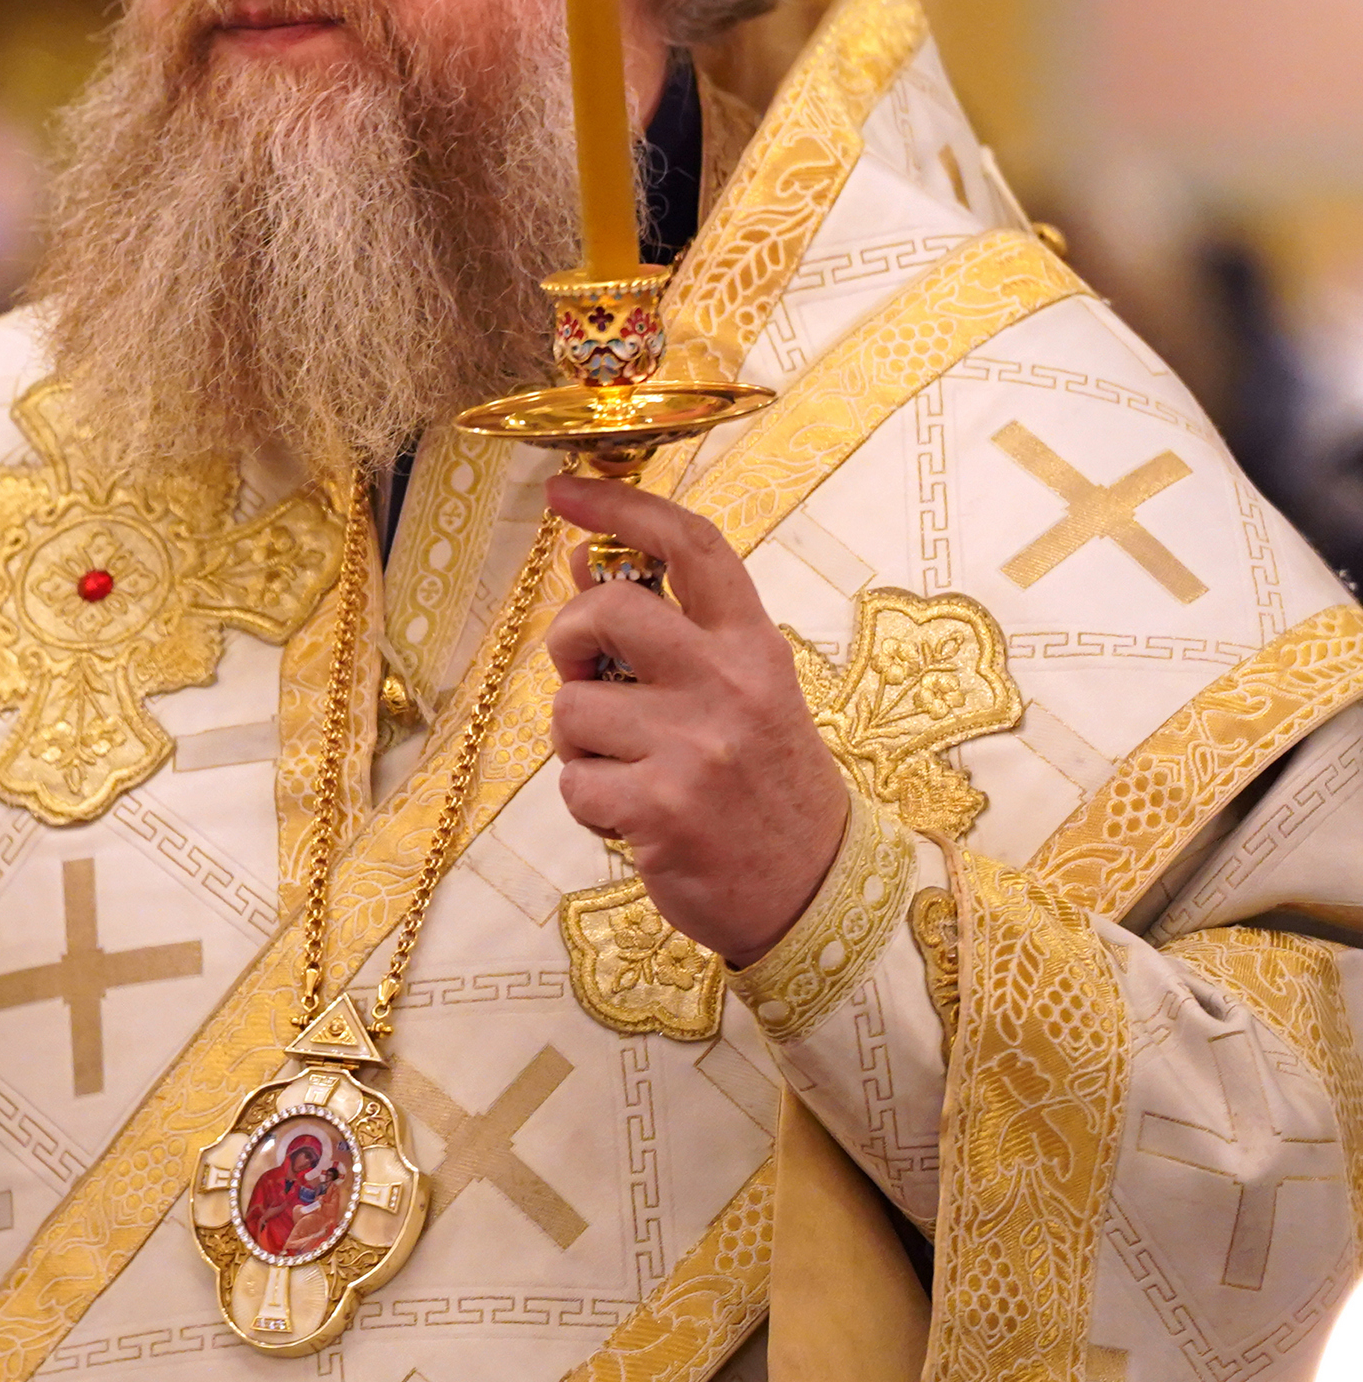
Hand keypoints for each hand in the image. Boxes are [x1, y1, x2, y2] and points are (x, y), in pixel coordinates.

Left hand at [541, 477, 849, 963]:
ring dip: (580, 743)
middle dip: (570, 639)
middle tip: (588, 677)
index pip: (692, 547)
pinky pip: (572, 782)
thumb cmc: (763, 784)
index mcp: (754, 647)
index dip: (622, 506)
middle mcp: (729, 685)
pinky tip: (634, 817)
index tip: (565, 489)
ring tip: (633, 770)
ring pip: (570, 707)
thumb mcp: (738, 693)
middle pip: (606, 609)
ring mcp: (695, 746)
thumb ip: (667, 630)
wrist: (816, 892)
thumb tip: (584, 564)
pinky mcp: (660, 808)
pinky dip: (587, 803)